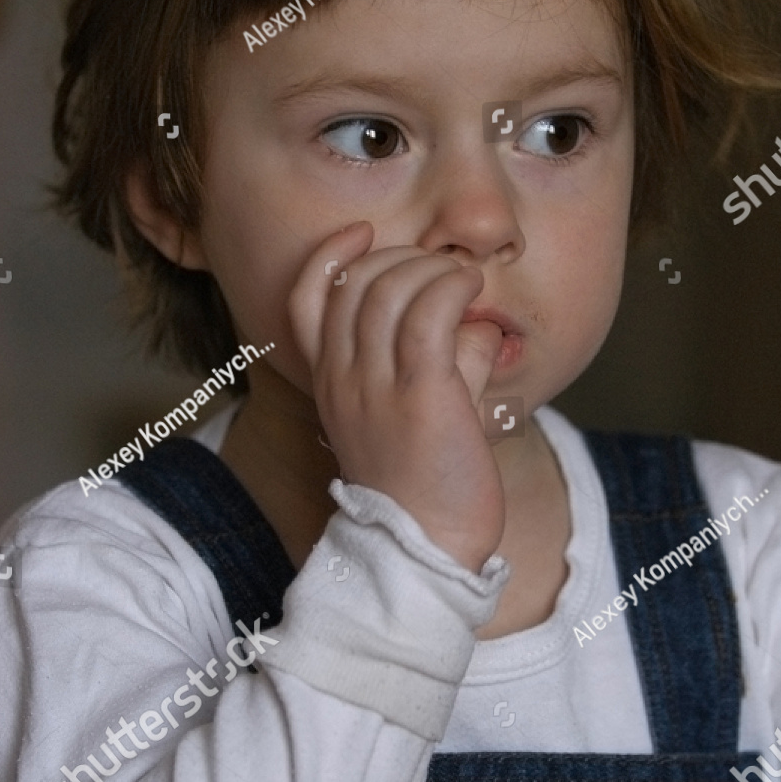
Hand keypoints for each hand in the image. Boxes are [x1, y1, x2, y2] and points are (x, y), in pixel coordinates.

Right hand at [288, 221, 505, 570]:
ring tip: (463, 280)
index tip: (362, 232)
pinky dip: (453, 287)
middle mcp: (344, 379)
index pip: (308, 299)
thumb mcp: (411, 416)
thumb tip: (473, 324)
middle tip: (439, 269)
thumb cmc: (427, 487)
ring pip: (392, 289)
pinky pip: (431, 313)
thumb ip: (436, 364)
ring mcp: (378, 386)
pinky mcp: (422, 395)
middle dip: (400, 255)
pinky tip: (472, 292)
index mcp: (330, 383)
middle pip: (356, 282)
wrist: (424, 549)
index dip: (330, 254)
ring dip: (433, 269)